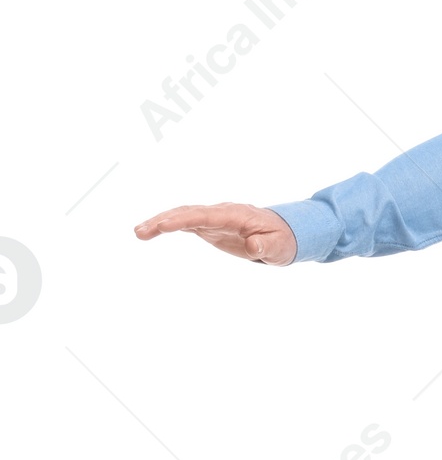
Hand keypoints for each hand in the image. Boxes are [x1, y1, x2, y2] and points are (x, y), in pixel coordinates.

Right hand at [133, 203, 296, 264]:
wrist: (284, 233)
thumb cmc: (282, 239)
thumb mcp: (279, 247)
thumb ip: (266, 246)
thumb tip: (253, 246)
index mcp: (236, 215)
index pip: (206, 215)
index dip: (184, 219)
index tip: (164, 225)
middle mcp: (221, 212)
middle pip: (188, 212)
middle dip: (164, 220)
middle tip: (141, 232)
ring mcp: (213, 218)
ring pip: (183, 216)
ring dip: (160, 222)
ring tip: (139, 233)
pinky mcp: (210, 226)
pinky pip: (185, 223)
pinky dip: (168, 226)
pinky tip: (149, 232)